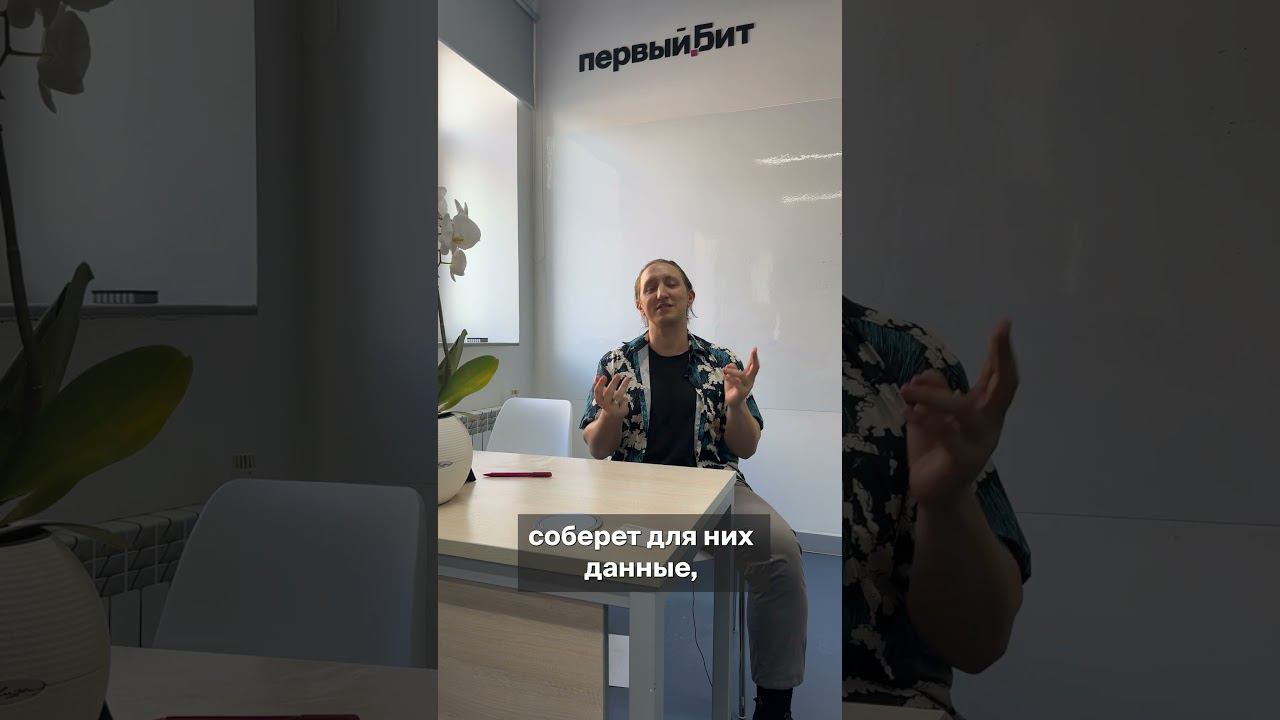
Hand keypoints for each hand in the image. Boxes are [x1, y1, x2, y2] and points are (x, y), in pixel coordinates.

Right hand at [592, 373, 631, 420]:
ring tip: (627, 378)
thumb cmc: (607, 403)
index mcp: (600, 401)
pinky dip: (625, 398)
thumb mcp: (603, 396)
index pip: (598, 393)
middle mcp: (606, 406)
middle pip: (609, 393)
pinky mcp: (623, 411)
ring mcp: (615, 409)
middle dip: (613, 384)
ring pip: (619, 396)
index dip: (600, 384)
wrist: (612, 419)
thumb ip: (599, 386)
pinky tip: (624, 399)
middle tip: (618, 375)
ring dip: (623, 386)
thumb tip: (597, 376)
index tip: (603, 376)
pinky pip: (625, 400)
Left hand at [723, 347, 759, 408]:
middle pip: (755, 369)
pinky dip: (730, 379)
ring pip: (742, 375)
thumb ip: (732, 370)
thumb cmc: (733, 388)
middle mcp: (750, 380)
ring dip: (732, 371)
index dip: (754, 357)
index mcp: (748, 376)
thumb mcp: (731, 377)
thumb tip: (729, 364)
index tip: (755, 348)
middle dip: (754, 359)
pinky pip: (737, 384)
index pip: (753, 365)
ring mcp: (747, 387)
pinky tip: (725, 376)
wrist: (733, 402)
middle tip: (753, 351)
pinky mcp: (741, 392)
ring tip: (724, 369)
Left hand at [900, 322, 1018, 507]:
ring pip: (964, 409)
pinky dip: (926, 419)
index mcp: (984, 410)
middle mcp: (989, 425)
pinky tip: (910, 412)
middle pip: (1004, 388)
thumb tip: (925, 377)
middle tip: (1000, 333)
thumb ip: (932, 390)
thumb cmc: (935, 448)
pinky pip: (947, 434)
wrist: (935, 492)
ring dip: (934, 395)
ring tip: (908, 389)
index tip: (1004, 325)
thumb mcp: (929, 412)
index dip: (1002, 352)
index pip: (998, 377)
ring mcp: (979, 444)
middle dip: (1003, 358)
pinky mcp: (962, 462)